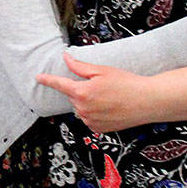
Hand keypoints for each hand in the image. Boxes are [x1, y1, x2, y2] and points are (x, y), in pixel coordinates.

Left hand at [36, 54, 152, 131]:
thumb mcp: (102, 70)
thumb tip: (66, 58)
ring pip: (80, 108)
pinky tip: (109, 108)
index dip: (48, 80)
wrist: (148, 102)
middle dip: (81, 90)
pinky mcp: (98, 129)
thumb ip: (80, 66)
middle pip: (73, 96)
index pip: (60, 85)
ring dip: (87, 102)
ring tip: (108, 97)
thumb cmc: (127, 83)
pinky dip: (93, 113)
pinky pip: (88, 118)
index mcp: (82, 93)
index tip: (38, 78)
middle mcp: (83, 109)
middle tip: (101, 86)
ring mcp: (90, 121)